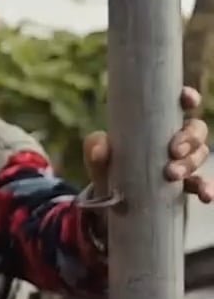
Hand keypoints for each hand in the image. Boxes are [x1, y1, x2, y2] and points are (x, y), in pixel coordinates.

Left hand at [81, 86, 212, 203]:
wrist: (109, 200)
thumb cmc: (108, 166)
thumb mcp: (98, 156)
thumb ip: (95, 148)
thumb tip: (101, 148)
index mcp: (156, 124)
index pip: (179, 105)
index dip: (189, 98)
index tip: (187, 100)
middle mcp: (175, 140)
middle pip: (196, 130)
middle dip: (190, 138)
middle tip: (173, 151)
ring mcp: (183, 162)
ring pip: (200, 155)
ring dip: (191, 163)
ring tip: (173, 175)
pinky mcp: (185, 185)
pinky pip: (202, 184)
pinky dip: (207, 188)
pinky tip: (205, 195)